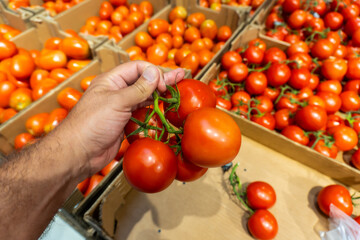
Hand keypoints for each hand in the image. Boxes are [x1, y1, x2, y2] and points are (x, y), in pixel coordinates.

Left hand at [60, 61, 184, 176]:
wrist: (79, 153)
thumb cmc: (92, 124)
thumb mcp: (116, 102)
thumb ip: (138, 89)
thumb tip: (154, 73)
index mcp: (111, 81)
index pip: (137, 68)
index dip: (152, 73)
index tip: (163, 85)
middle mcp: (117, 91)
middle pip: (143, 81)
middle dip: (161, 79)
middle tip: (181, 76)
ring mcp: (121, 107)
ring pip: (144, 97)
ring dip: (159, 94)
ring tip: (176, 90)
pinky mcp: (125, 122)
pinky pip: (142, 113)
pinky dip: (153, 110)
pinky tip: (163, 108)